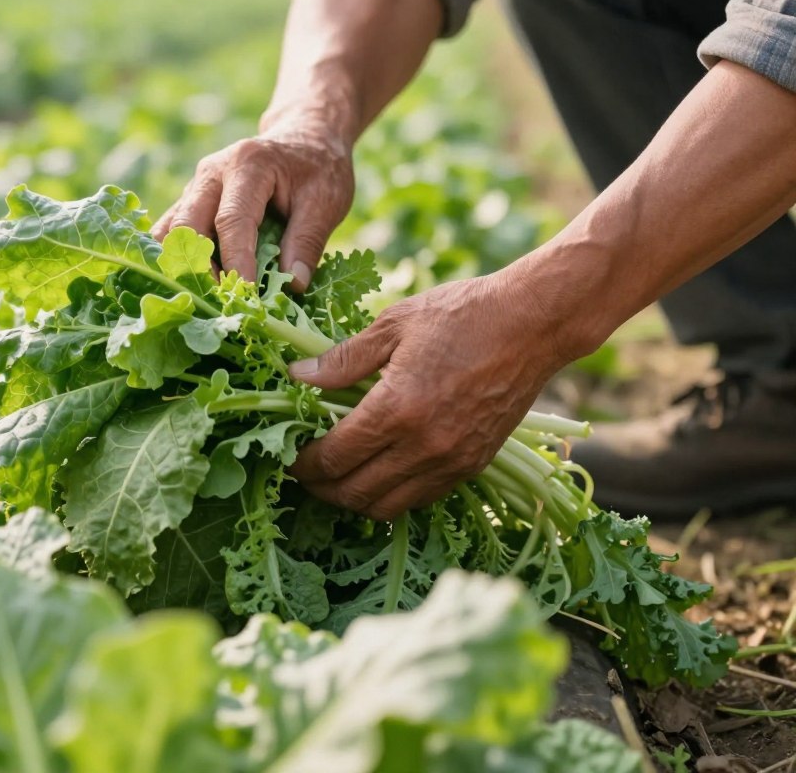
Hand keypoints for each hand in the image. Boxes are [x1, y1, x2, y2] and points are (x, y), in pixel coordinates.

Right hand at [153, 125, 354, 290]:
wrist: (305, 139)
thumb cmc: (318, 169)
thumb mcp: (326, 202)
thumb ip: (308, 242)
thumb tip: (293, 285)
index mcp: (248, 165)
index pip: (232, 220)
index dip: (236, 261)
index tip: (246, 296)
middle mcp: (213, 172)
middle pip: (187, 224)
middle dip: (200, 268)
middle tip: (222, 302)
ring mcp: (197, 185)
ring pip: (171, 230)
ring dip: (183, 266)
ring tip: (206, 300)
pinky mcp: (192, 200)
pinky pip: (172, 231)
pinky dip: (178, 259)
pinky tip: (193, 287)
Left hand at [288, 270, 570, 520]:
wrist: (533, 324)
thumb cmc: (462, 314)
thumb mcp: (393, 324)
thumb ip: (342, 358)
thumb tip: (297, 376)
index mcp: (396, 409)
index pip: (333, 458)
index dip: (303, 464)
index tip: (288, 456)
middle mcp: (423, 446)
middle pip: (354, 494)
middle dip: (321, 489)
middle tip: (304, 472)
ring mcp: (451, 461)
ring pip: (387, 507)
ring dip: (355, 500)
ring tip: (338, 478)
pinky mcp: (473, 465)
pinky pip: (421, 498)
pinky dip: (392, 495)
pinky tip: (380, 471)